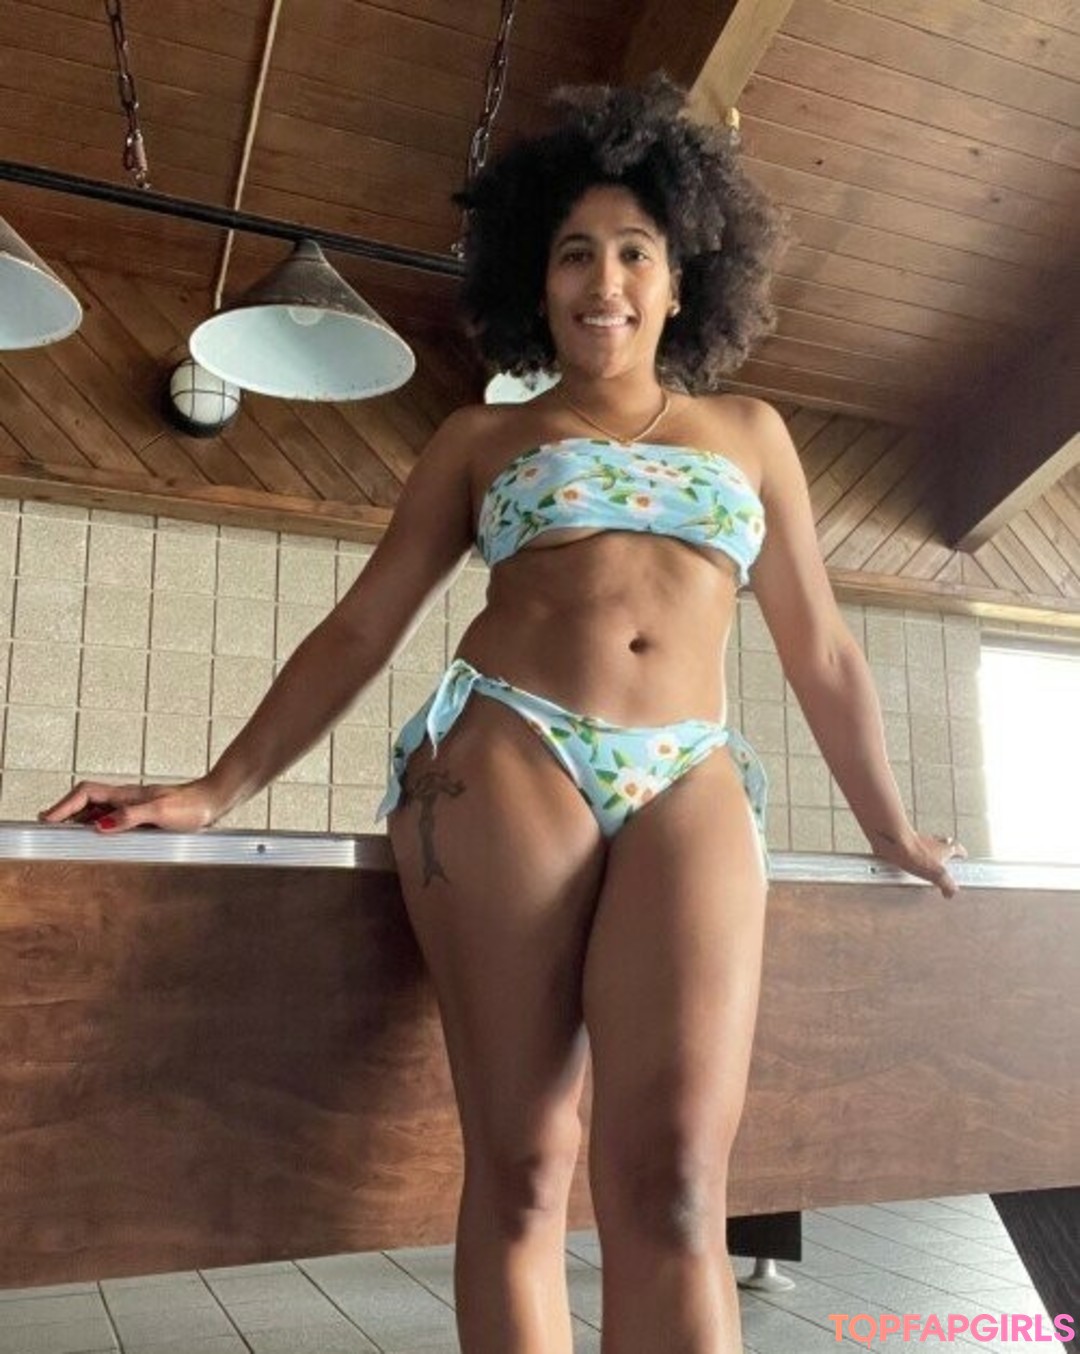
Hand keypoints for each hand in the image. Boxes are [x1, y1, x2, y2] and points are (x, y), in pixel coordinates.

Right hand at [38, 777, 226, 833]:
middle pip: (85, 800)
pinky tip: (98, 836)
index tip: (46, 820)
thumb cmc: (192, 805)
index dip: (63, 806)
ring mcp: (134, 805)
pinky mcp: (144, 814)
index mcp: (126, 794)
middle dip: (64, 811)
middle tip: (47, 827)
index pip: (85, 793)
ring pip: (97, 809)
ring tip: (64, 834)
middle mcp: (126, 798)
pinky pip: (112, 818)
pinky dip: (98, 825)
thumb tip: (100, 825)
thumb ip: (130, 817)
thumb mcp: (160, 811)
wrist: (214, 800)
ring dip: (79, 818)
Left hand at [870, 829, 966, 897]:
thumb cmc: (915, 854)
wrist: (895, 843)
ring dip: (929, 850)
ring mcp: (919, 840)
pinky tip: (908, 861)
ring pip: (928, 843)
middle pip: (944, 843)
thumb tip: (951, 893)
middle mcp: (933, 842)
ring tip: (927, 860)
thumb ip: (948, 885)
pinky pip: (912, 846)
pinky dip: (913, 852)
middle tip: (946, 856)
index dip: (961, 853)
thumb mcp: (938, 875)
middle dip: (946, 849)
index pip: (958, 849)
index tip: (963, 856)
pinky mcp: (905, 841)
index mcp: (945, 848)